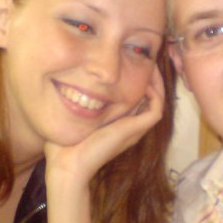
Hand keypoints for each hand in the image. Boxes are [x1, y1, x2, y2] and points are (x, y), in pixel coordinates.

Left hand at [43, 68, 164, 222]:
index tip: (131, 59)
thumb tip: (64, 80)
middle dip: (150, 76)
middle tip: (145, 57)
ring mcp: (134, 128)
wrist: (67, 165)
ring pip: (158, 100)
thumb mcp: (72, 116)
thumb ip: (74, 100)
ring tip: (150, 64)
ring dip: (156, 81)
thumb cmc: (64, 146)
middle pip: (151, 96)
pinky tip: (144, 79)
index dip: (138, 78)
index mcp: (118, 122)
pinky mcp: (135, 130)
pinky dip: (155, 93)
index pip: (136, 97)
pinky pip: (156, 108)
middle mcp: (129, 125)